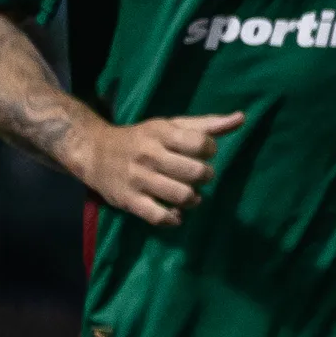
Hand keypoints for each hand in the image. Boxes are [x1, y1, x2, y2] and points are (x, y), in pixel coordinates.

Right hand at [76, 112, 241, 226]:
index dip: (210, 150)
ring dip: (193, 199)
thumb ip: (207, 125)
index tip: (203, 153)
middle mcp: (149, 155)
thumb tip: (241, 118)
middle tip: (197, 176)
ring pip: (182, 196)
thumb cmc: (143, 139)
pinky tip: (175, 212)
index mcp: (161, 133)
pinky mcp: (129, 200)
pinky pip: (159, 216)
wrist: (94, 151)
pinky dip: (173, 218)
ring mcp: (138, 179)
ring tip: (189, 195)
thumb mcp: (171, 126)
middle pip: (196, 173)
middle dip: (205, 176)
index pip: (201, 143)